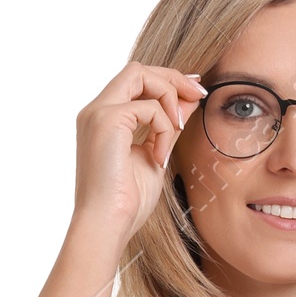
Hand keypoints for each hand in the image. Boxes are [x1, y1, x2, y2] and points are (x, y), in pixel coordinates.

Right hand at [71, 61, 205, 259]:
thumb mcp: (155, 157)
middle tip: (199, 95)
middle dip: (173, 78)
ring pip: (141, 75)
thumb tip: (189, 102)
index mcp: (103, 119)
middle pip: (138, 69)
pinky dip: (164, 129)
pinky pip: (149, 108)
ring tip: (177, 133)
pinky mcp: (107, 121)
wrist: (106, 226)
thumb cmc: (126, 203)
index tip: (194, 93)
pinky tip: (160, 156)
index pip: (135, 81)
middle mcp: (96, 111)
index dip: (166, 81)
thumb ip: (168, 127)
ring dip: (170, 99)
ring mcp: (98, 113)